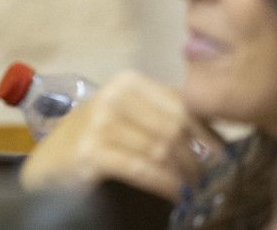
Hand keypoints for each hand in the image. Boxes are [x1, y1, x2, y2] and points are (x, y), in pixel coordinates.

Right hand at [17, 70, 225, 202]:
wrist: (52, 161)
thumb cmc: (97, 137)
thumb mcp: (130, 116)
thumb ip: (165, 114)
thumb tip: (217, 127)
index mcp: (127, 82)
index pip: (182, 104)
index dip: (208, 131)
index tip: (224, 155)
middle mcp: (113, 96)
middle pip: (175, 127)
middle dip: (198, 157)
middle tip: (211, 177)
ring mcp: (100, 123)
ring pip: (161, 149)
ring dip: (184, 174)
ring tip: (194, 187)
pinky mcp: (91, 152)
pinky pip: (142, 169)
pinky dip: (165, 184)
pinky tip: (176, 194)